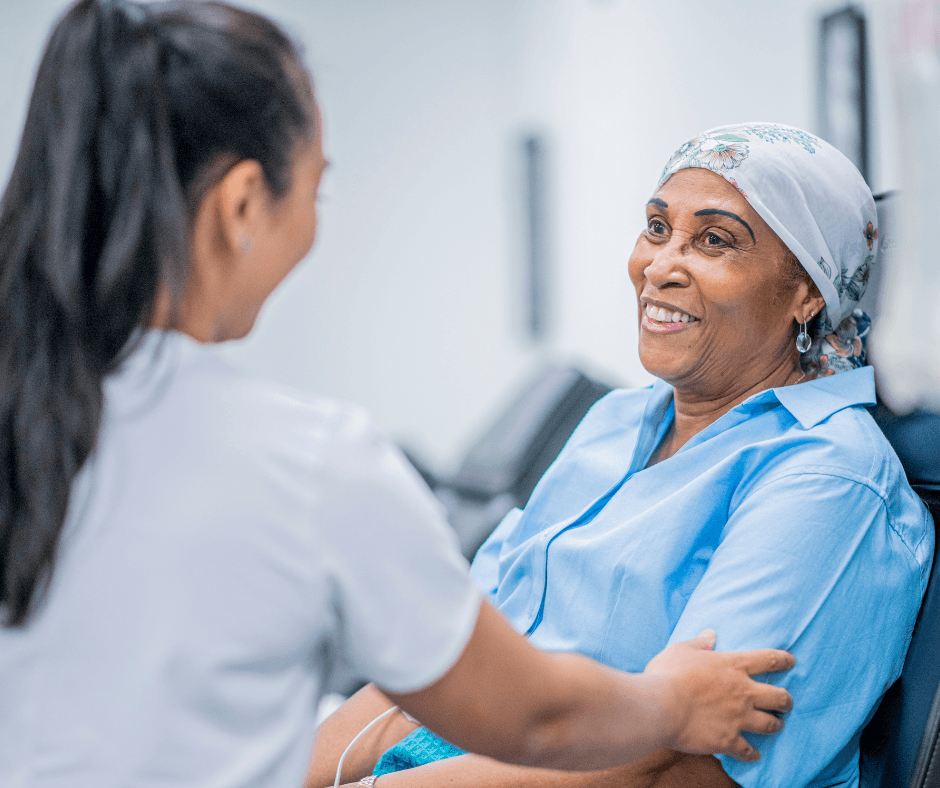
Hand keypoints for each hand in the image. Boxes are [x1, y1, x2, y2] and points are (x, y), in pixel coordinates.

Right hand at [643, 629, 794, 762]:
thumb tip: (710, 634)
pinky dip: (753, 754)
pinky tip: (754, 755)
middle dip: (787, 700)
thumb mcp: (681, 650)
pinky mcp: (729, 740)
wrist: (660, 706)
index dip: (783, 660)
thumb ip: (699, 643)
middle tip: (787, 702)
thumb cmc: (668, 674)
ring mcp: (738, 718)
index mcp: (732, 666)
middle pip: (779, 697)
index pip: (768, 660)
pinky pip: (748, 751)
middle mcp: (743, 692)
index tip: (791, 661)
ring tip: (776, 725)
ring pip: (770, 723)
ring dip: (776, 724)